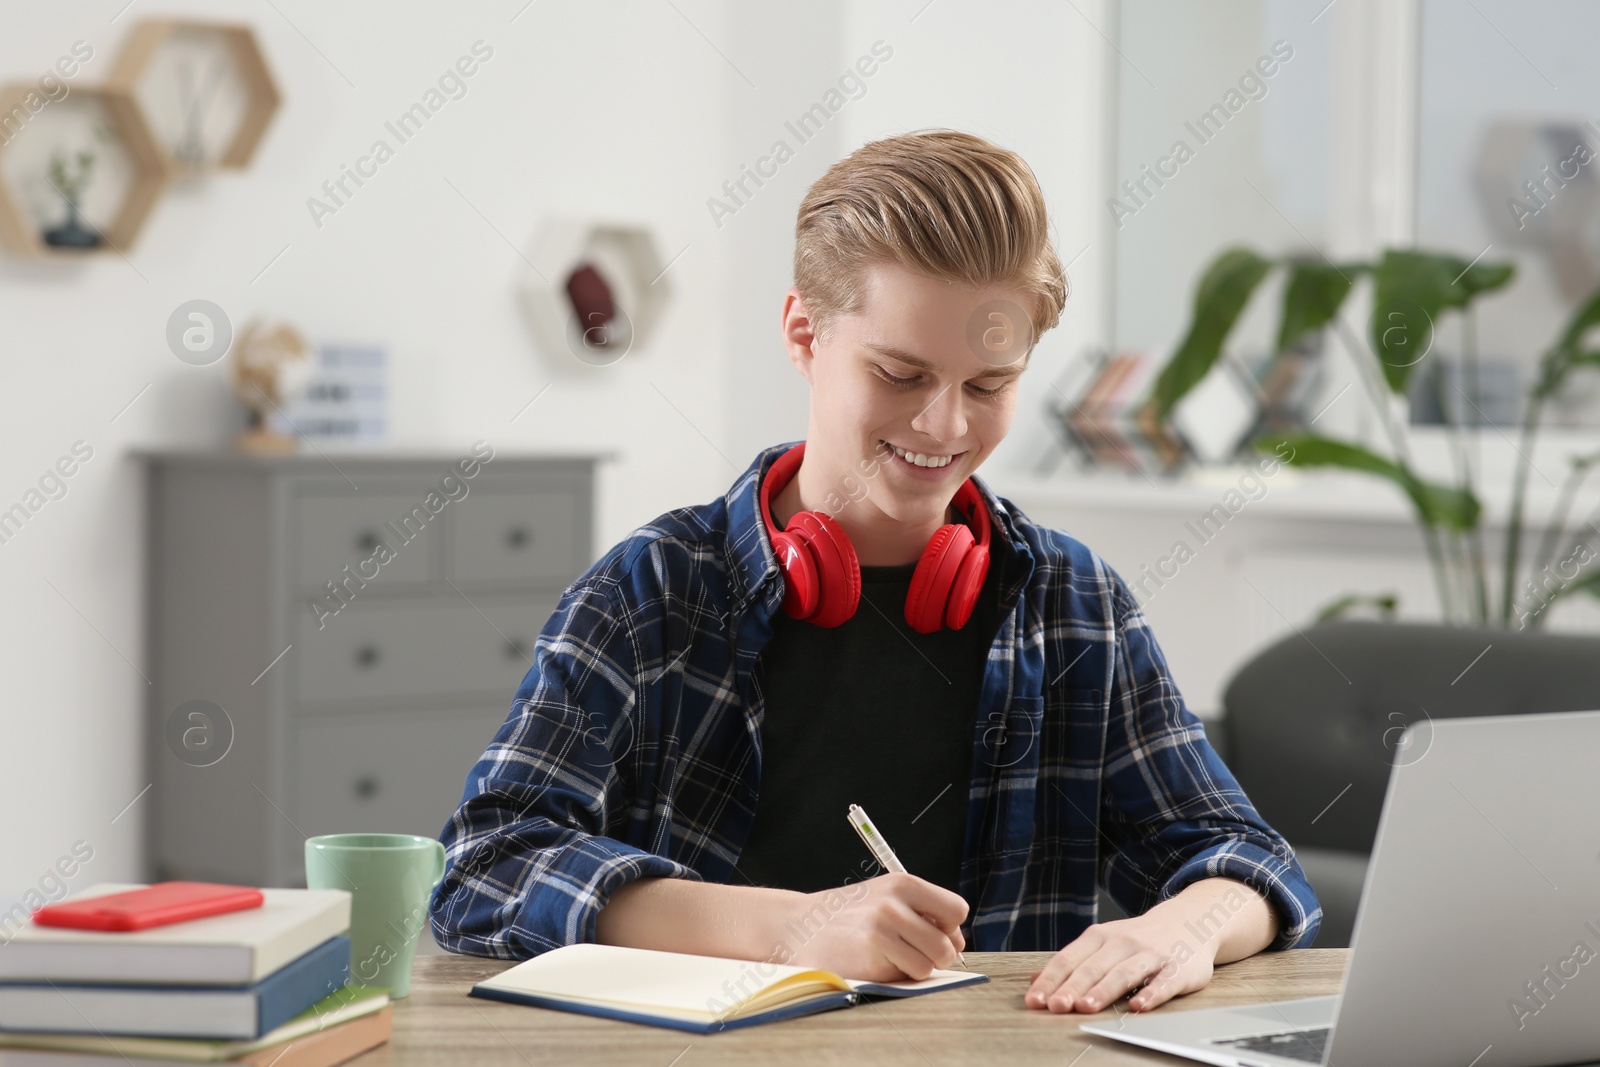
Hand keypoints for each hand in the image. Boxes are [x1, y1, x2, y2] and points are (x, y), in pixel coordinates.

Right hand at [782, 872, 967, 982]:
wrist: (801, 926)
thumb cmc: (849, 915)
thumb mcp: (886, 897)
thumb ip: (923, 912)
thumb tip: (958, 942)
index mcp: (903, 883)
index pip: (956, 909)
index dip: (950, 927)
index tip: (933, 932)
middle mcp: (894, 904)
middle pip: (948, 944)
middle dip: (937, 954)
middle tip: (911, 950)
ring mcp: (883, 932)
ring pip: (931, 964)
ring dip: (917, 967)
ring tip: (890, 955)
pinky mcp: (873, 959)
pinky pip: (909, 976)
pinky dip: (898, 976)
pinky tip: (876, 963)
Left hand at [1023, 911, 1213, 1013]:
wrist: (1190, 919)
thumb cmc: (1138, 938)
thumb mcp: (1102, 942)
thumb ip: (1072, 962)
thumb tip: (1034, 980)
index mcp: (1100, 936)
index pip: (1069, 959)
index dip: (1050, 980)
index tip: (1035, 1000)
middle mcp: (1123, 942)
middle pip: (1093, 967)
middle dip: (1072, 988)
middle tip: (1056, 1006)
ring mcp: (1151, 953)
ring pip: (1124, 973)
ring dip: (1103, 990)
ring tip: (1086, 1007)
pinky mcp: (1178, 968)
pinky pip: (1164, 982)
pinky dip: (1151, 994)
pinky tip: (1138, 1006)